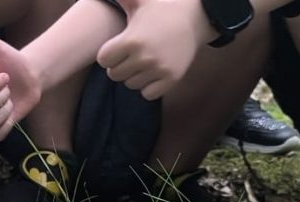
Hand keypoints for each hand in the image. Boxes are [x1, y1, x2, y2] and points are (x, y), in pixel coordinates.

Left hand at [96, 0, 215, 99]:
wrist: (196, 17)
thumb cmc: (159, 9)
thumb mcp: (136, 0)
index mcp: (131, 40)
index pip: (103, 60)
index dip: (109, 54)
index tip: (119, 46)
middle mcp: (144, 56)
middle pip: (114, 75)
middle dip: (120, 65)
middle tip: (132, 54)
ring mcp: (159, 69)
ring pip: (130, 85)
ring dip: (134, 75)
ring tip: (144, 60)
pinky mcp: (172, 78)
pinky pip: (148, 94)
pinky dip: (149, 86)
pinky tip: (153, 71)